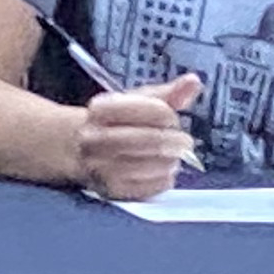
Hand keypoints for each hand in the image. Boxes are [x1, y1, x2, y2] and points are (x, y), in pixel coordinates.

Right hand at [75, 77, 202, 199]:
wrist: (81, 150)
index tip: (172, 118)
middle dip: (176, 141)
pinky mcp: (112, 191)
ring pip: (153, 165)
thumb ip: (167, 93)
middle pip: (152, 140)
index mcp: (101, 108)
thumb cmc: (116, 123)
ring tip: (173, 156)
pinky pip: (151, 187)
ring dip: (172, 161)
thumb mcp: (136, 101)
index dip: (169, 115)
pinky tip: (163, 171)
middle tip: (184, 142)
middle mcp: (95, 138)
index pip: (151, 110)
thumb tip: (193, 82)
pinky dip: (165, 178)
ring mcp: (101, 167)